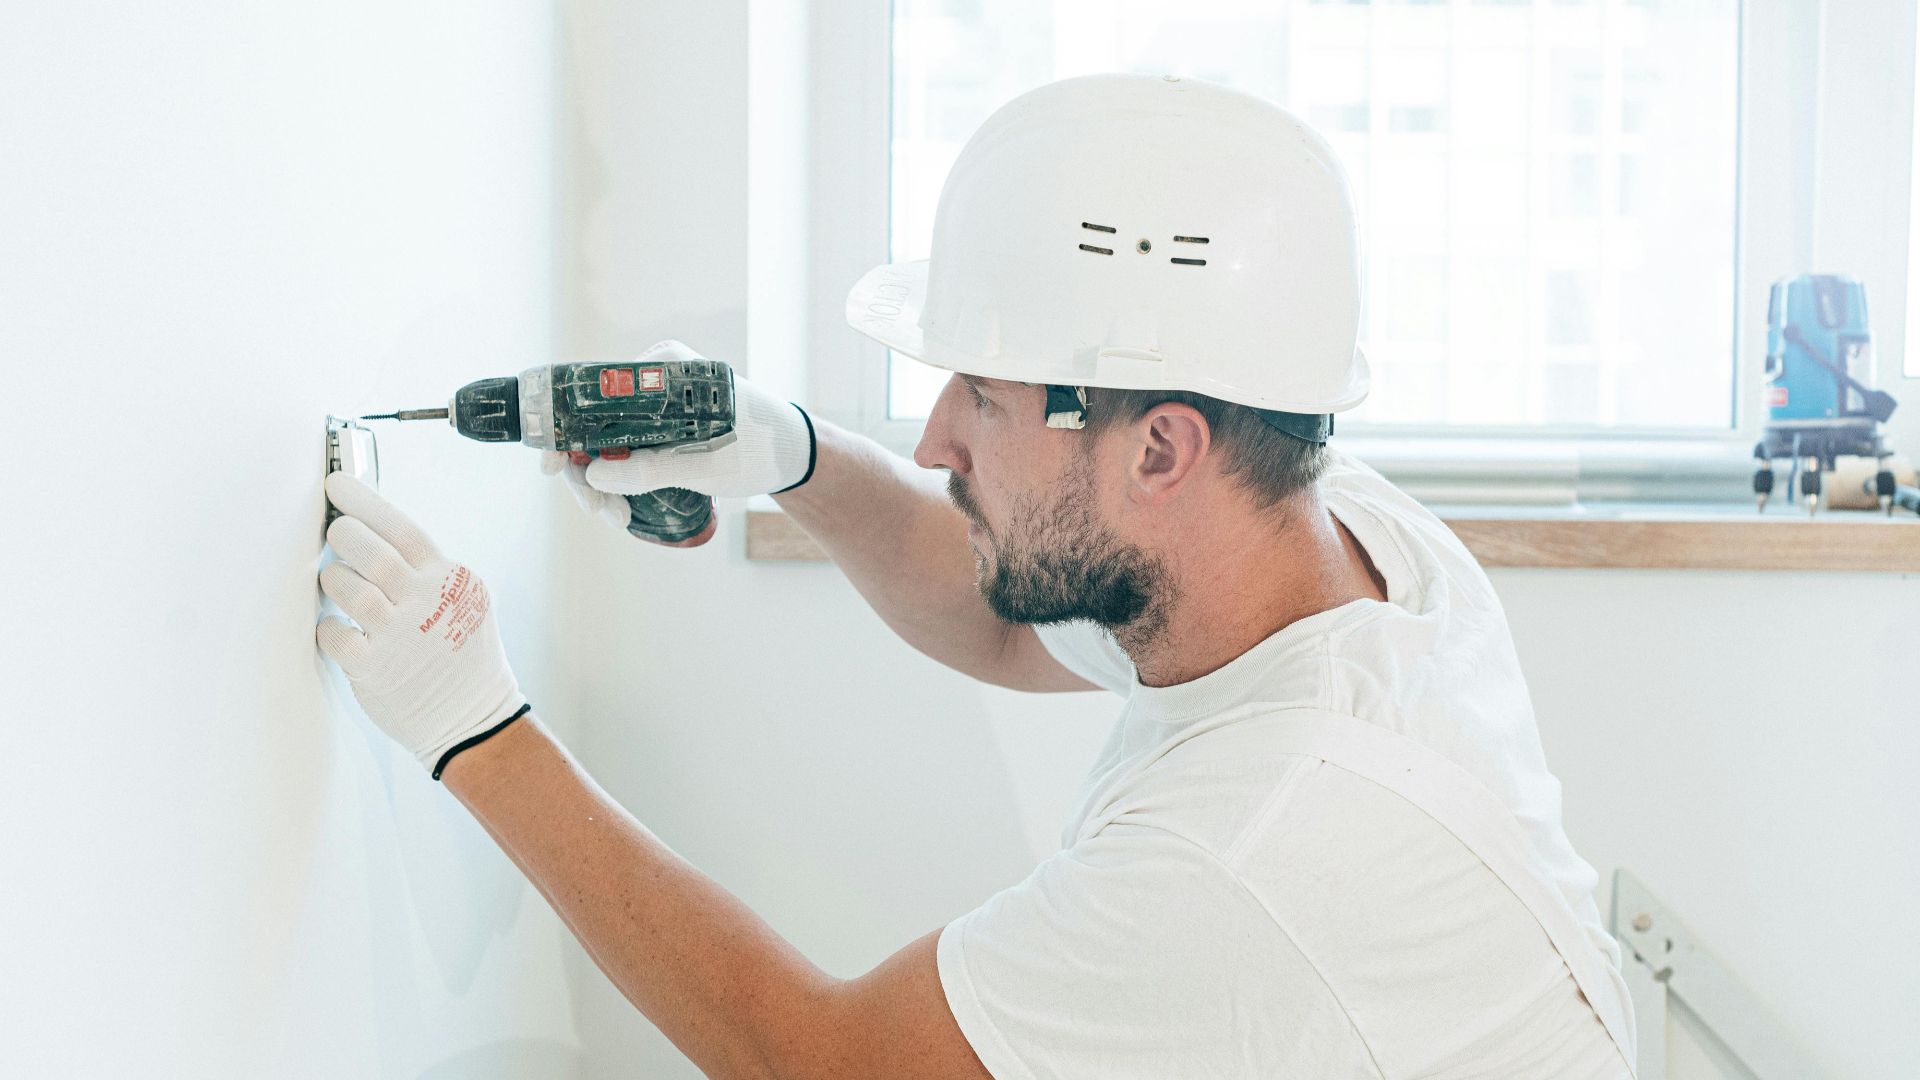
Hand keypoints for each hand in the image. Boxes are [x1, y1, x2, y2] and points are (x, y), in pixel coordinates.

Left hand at [316, 473, 527, 776]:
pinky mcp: (376, 669)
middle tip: (336, 535)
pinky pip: (334, 634)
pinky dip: (328, 626)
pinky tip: (338, 628)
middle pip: (373, 554)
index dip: (365, 502)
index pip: (404, 530)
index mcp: (451, 580)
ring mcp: (401, 637)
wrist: (474, 716)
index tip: (336, 483)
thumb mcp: (463, 602)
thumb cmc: (462, 656)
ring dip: (334, 580)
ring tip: (338, 584)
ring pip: (350, 589)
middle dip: (344, 538)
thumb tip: (371, 533)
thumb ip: (426, 572)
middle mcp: (428, 604)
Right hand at [581, 340, 813, 498]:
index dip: (563, 431)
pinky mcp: (661, 422)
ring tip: (616, 517)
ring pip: (605, 438)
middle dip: (586, 469)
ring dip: (602, 479)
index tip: (552, 467)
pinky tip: (621, 505)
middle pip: (592, 420)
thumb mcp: (703, 465)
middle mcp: (654, 376)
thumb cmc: (758, 449)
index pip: (590, 394)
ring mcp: (656, 399)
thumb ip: (649, 469)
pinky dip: (619, 474)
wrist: (794, 453)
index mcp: (662, 367)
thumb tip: (590, 474)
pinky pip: (623, 443)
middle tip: (598, 511)